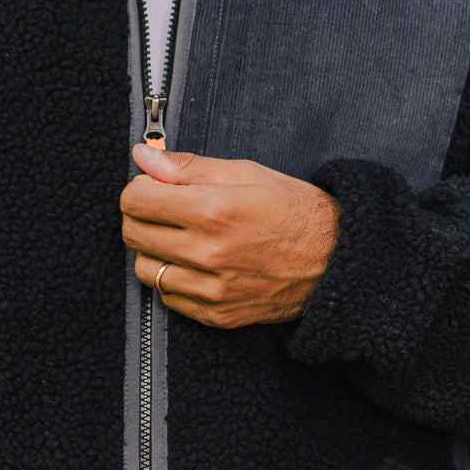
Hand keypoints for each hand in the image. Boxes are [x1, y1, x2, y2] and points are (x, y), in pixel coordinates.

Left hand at [120, 144, 339, 327]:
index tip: (154, 187)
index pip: (135, 201)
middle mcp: (209, 254)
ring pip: (145, 270)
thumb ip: (188, 167)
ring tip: (182, 238)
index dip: (140, 189)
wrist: (336, 261)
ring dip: (155, 251)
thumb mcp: (246, 174)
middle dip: (142, 217)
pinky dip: (174, 280)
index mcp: (214, 211)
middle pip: (133, 235)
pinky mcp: (217, 315)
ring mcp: (212, 290)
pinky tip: (197, 265)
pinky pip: (168, 298)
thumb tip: (141, 155)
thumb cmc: (295, 210)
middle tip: (166, 210)